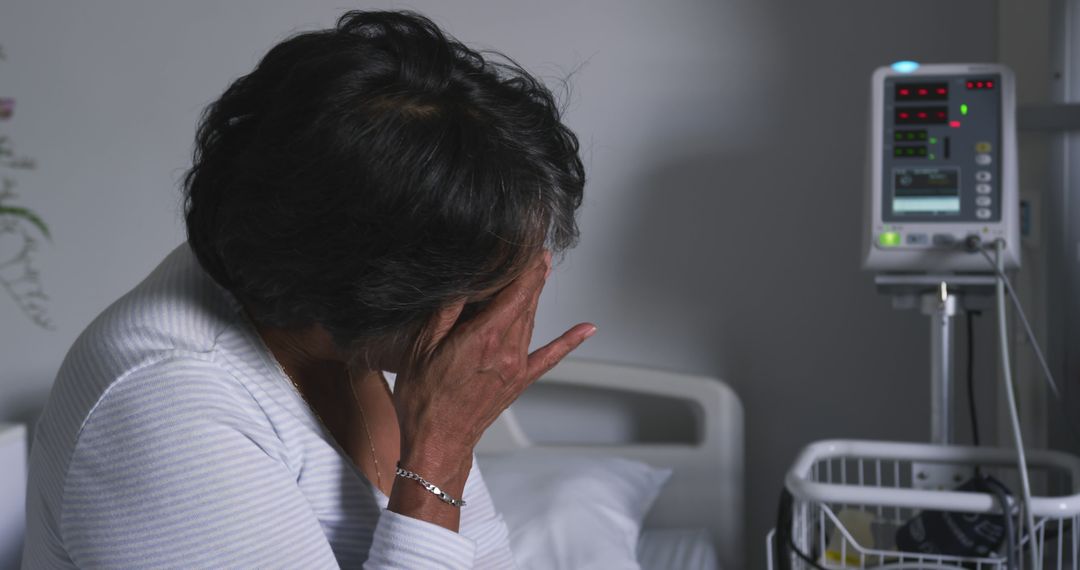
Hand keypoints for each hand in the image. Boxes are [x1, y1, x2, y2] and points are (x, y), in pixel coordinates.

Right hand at [393, 251, 596, 467]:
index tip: (528, 241)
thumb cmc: (424, 398)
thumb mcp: (422, 346)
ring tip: (541, 268)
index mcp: (484, 336)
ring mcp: (517, 366)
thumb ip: (447, 310)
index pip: (514, 289)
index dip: (524, 262)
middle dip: (532, 271)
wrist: (438, 442)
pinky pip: (550, 356)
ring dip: (538, 293)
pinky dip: (569, 340)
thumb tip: (464, 279)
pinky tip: (587, 328)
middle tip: (537, 246)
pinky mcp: (520, 381)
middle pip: (526, 300)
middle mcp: (507, 349)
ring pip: (532, 320)